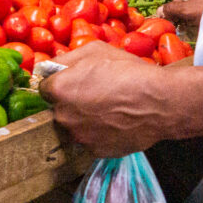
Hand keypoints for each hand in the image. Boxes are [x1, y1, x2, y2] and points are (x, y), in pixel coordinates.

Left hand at [38, 41, 173, 156]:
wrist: (159, 102)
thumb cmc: (127, 71)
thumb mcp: (94, 50)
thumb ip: (65, 59)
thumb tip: (49, 68)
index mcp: (58, 90)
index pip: (44, 89)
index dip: (59, 83)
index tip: (72, 82)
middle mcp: (63, 116)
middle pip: (58, 109)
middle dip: (70, 102)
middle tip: (93, 94)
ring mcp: (79, 137)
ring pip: (73, 127)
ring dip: (82, 120)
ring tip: (106, 109)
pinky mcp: (96, 151)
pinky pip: (90, 141)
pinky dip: (97, 134)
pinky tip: (114, 122)